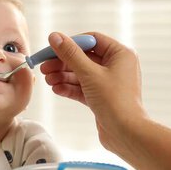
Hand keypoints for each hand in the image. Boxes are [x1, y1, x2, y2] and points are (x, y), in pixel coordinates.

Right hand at [40, 32, 146, 154]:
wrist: (126, 133)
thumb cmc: (115, 101)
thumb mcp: (89, 74)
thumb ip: (70, 54)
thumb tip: (55, 36)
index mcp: (120, 54)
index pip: (91, 40)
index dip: (70, 43)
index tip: (51, 48)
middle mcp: (116, 66)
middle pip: (84, 58)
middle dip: (63, 63)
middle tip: (44, 67)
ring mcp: (109, 82)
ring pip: (81, 74)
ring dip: (63, 76)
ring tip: (48, 80)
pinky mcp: (102, 97)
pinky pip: (83, 88)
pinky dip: (69, 88)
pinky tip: (56, 89)